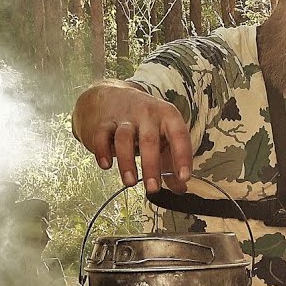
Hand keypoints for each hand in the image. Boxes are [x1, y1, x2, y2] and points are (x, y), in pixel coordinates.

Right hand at [72, 81, 191, 193]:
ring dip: (127, 162)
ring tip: (130, 182)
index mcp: (167, 116)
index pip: (179, 135)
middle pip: (149, 140)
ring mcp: (124, 117)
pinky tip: (106, 166)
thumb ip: (171, 163)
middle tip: (153, 188)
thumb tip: (180, 189)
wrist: (111, 96)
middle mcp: (147, 114)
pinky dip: (102, 151)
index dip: (182, 156)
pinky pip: (101, 135)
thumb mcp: (163, 137)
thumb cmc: (144, 123)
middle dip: (151, 166)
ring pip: (124, 138)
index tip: (184, 177)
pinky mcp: (103, 122)